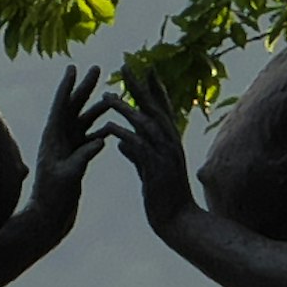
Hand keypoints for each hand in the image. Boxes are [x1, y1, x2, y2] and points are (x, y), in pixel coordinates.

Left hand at [29, 63, 111, 208]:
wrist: (49, 219)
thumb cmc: (53, 199)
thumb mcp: (68, 176)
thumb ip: (83, 157)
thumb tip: (102, 139)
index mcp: (52, 140)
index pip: (60, 107)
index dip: (67, 86)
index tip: (73, 67)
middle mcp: (58, 140)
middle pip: (73, 108)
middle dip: (85, 88)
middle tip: (97, 69)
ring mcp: (66, 149)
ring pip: (83, 122)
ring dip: (96, 109)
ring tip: (111, 96)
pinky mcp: (74, 159)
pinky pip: (89, 138)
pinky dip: (100, 130)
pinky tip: (113, 126)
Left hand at [115, 69, 197, 225]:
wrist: (178, 221)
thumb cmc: (164, 197)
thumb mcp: (149, 172)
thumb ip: (136, 155)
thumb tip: (123, 144)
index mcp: (170, 142)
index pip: (162, 109)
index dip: (154, 89)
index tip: (146, 69)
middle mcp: (170, 144)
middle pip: (154, 108)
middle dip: (140, 86)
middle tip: (126, 65)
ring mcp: (165, 155)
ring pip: (145, 125)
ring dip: (127, 109)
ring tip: (108, 96)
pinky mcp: (156, 170)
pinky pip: (138, 148)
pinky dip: (125, 136)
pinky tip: (109, 127)